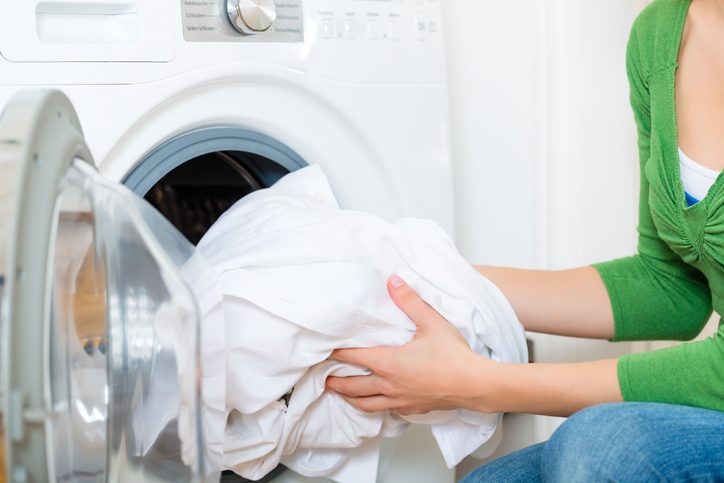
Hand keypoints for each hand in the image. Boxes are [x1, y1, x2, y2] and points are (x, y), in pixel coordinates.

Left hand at [326, 275, 489, 415]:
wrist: (474, 385)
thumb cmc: (453, 356)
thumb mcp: (430, 322)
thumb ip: (409, 301)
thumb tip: (393, 281)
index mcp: (388, 363)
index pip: (353, 357)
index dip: (336, 353)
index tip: (325, 349)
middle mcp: (389, 385)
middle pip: (353, 387)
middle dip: (336, 381)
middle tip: (324, 377)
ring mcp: (399, 400)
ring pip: (366, 404)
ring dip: (350, 398)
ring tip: (341, 394)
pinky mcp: (411, 409)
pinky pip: (386, 410)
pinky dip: (374, 406)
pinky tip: (376, 402)